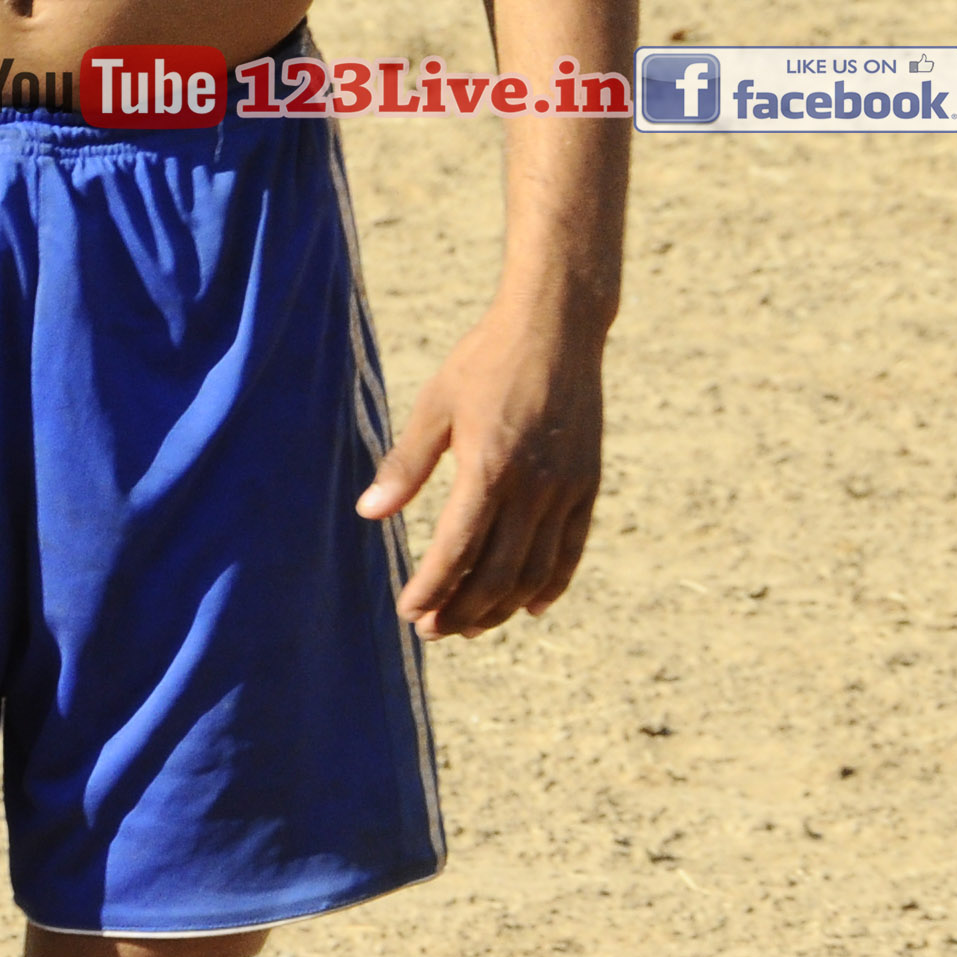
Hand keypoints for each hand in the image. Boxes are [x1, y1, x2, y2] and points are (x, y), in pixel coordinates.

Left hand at [359, 297, 606, 638]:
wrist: (556, 327)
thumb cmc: (485, 361)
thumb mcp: (436, 404)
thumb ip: (406, 465)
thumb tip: (368, 514)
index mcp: (488, 467)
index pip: (456, 551)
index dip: (431, 589)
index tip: (408, 611)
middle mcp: (533, 487)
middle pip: (497, 576)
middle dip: (460, 611)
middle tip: (431, 629)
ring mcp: (565, 489)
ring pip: (534, 573)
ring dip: (500, 609)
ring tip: (469, 624)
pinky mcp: (588, 485)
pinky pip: (570, 551)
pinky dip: (551, 585)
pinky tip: (531, 607)